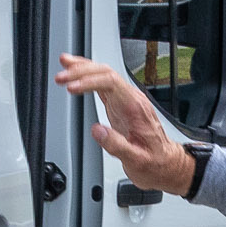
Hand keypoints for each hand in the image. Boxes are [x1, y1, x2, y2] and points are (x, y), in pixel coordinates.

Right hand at [55, 53, 196, 193]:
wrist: (165, 163)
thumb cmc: (153, 161)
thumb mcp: (136, 160)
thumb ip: (116, 145)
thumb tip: (97, 130)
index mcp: (135, 108)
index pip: (110, 83)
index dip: (89, 81)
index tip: (71, 87)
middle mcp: (131, 99)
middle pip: (105, 73)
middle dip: (81, 71)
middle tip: (61, 76)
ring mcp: (125, 100)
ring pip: (104, 74)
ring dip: (83, 68)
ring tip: (64, 63)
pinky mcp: (120, 104)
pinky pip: (103, 83)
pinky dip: (88, 76)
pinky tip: (77, 73)